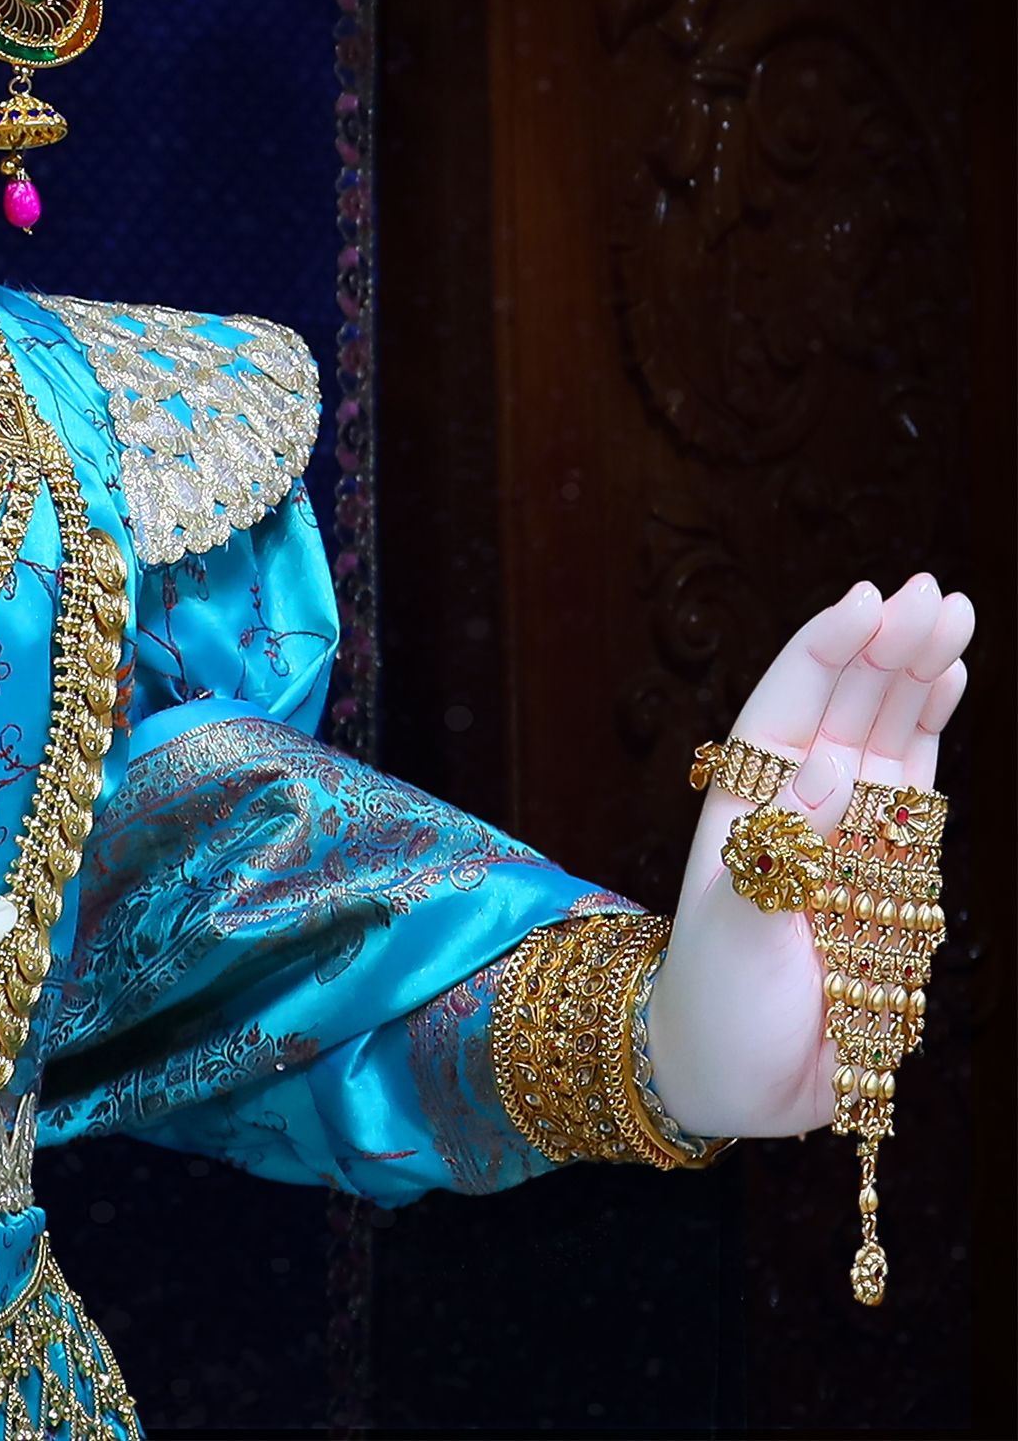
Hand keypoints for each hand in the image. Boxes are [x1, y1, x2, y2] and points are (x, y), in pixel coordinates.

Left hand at [646, 573, 972, 1142]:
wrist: (734, 1077)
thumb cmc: (717, 1002)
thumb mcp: (737, 930)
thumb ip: (782, 853)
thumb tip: (834, 769)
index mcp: (748, 798)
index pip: (790, 700)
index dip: (828, 645)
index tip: (868, 597)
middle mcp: (798, 799)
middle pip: (847, 700)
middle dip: (887, 641)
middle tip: (933, 591)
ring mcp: (846, 828)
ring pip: (887, 727)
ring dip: (916, 670)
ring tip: (950, 612)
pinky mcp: (886, 866)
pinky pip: (914, 782)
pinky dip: (931, 727)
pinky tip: (947, 680)